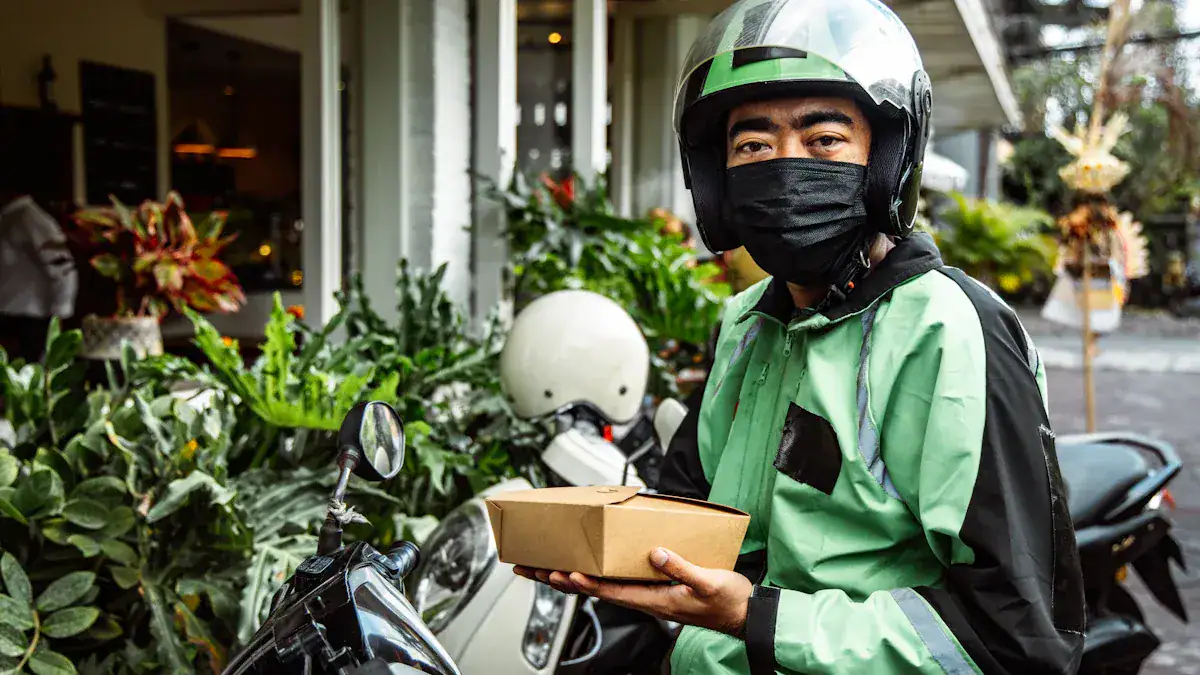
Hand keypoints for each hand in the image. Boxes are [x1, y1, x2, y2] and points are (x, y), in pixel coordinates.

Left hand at [514, 548, 751, 637]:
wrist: (742, 613)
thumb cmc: (726, 601)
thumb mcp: (707, 581)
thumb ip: (682, 567)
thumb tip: (656, 553)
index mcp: (654, 599)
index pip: (611, 591)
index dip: (586, 582)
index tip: (564, 572)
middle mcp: (643, 599)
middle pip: (594, 589)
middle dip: (562, 579)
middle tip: (533, 570)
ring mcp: (645, 596)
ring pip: (600, 587)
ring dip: (570, 577)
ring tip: (544, 569)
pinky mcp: (652, 590)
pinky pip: (614, 583)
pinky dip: (593, 574)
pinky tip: (584, 569)